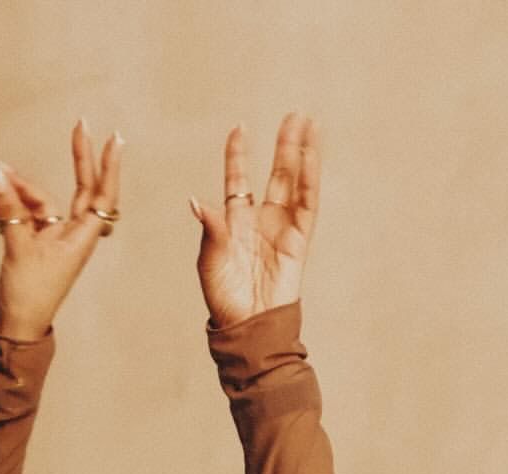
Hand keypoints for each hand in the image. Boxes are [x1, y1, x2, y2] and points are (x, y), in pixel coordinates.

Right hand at [0, 121, 122, 341]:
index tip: (113, 139)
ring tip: (2, 177)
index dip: (108, 168)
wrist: (14, 325)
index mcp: (81, 240)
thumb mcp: (17, 247)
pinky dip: (16, 200)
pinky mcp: (38, 241)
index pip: (103, 198)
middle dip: (81, 159)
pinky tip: (1, 190)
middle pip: (85, 191)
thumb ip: (9, 208)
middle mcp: (74, 236)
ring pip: (47, 199)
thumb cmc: (27, 296)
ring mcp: (56, 237)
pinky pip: (30, 210)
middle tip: (81, 125)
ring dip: (25, 187)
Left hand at [190, 113, 319, 328]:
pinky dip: (309, 179)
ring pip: (294, 182)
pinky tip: (311, 156)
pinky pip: (306, 204)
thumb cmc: (223, 299)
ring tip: (308, 123)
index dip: (238, 156)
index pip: (238, 180)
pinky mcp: (298, 240)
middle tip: (292, 115)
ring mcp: (281, 228)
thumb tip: (197, 201)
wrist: (247, 325)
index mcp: (235, 223)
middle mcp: (261, 220)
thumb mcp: (210, 262)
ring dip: (301, 154)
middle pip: (275, 174)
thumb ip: (210, 229)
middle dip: (283, 145)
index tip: (239, 128)